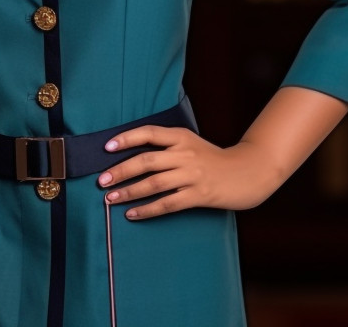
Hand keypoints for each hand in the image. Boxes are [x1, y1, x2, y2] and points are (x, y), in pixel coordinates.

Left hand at [96, 126, 283, 220]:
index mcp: (181, 136)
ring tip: (110, 199)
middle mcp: (185, 153)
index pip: (149, 133)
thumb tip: (132, 155)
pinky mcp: (199, 195)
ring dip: (129, 192)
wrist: (247, 172)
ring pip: (154, 184)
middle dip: (121, 170)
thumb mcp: (190, 143)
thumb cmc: (212, 158)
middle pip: (146, 160)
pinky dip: (147, 210)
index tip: (106, 147)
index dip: (127, 138)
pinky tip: (132, 214)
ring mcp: (192, 175)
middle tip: (101, 180)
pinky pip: (168, 204)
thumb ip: (167, 146)